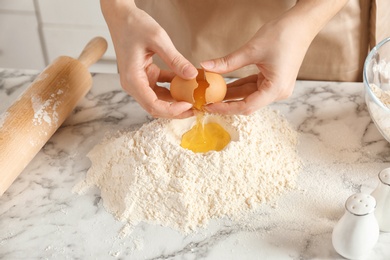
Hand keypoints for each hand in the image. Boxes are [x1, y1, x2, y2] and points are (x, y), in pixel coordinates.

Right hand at [101, 1, 197, 117]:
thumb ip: (175, 59)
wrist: (121, 16)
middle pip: (155, 107)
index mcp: (132, 79)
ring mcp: (138, 81)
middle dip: (176, 111)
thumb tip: (192, 75)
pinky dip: (173, 88)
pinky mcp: (145, 76)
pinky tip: (187, 84)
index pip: (153, 105)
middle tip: (196, 108)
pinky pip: (160, 88)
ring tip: (194, 99)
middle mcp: (133, 84)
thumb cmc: (134, 24)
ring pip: (158, 100)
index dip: (172, 110)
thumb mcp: (158, 39)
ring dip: (175, 101)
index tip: (189, 105)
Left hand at [200, 18, 309, 114]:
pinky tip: (223, 85)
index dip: (226, 108)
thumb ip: (228, 62)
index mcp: (276, 89)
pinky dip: (239, 85)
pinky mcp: (273, 80)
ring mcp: (276, 87)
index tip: (209, 106)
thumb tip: (205, 67)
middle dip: (227, 102)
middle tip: (206, 101)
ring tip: (211, 93)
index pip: (247, 106)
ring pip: (249, 95)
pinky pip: (253, 86)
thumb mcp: (251, 50)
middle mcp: (278, 92)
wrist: (301, 24)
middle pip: (248, 103)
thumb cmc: (283, 35)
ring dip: (231, 93)